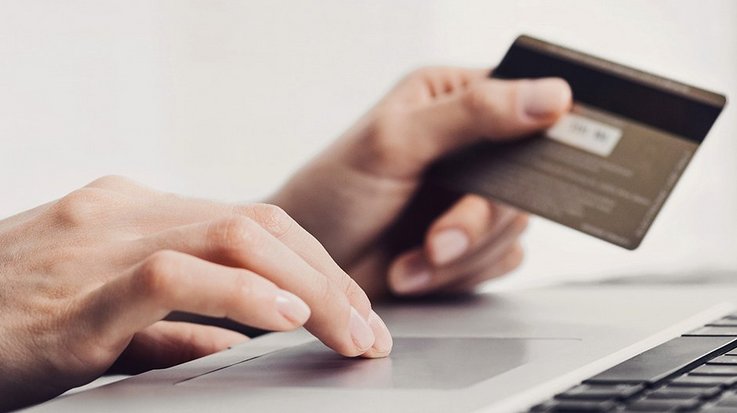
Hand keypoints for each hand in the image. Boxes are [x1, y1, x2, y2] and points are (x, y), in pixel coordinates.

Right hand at [0, 176, 390, 410]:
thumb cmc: (6, 324)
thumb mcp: (103, 315)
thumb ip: (174, 325)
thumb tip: (241, 343)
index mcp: (134, 211)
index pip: (252, 223)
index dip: (316, 264)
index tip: (353, 308)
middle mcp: (123, 210)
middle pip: (258, 226)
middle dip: (329, 277)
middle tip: (369, 328)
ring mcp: (98, 242)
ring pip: (232, 239)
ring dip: (307, 288)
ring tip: (348, 330)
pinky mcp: (75, 293)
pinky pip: (175, 276)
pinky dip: (240, 297)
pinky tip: (283, 321)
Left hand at [270, 67, 570, 297]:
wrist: (309, 270)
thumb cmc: (333, 192)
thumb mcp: (395, 141)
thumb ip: (472, 114)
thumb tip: (550, 95)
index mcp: (454, 99)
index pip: (525, 102)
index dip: (539, 133)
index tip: (522, 169)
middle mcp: (470, 146)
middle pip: (527, 178)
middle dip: (478, 220)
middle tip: (439, 239)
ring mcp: (472, 196)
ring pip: (515, 226)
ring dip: (461, 255)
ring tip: (412, 256)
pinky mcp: (472, 242)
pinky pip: (501, 261)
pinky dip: (458, 275)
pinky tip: (416, 270)